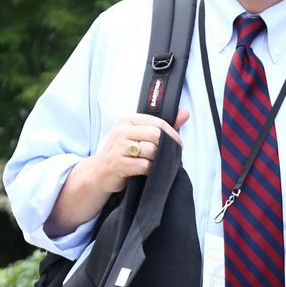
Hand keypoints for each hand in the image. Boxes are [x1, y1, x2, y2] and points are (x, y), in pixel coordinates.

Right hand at [44, 109, 188, 236]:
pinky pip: (145, 165)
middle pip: (156, 136)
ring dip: (155, 160)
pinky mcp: (118, 163)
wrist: (100, 173)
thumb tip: (185, 113)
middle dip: (163, 149)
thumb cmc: (124, 153)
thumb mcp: (140, 135)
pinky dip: (148, 171)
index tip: (178, 145)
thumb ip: (163, 126)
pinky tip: (143, 171)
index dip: (172, 135)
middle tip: (162, 157)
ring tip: (148, 163)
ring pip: (151, 150)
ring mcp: (118, 147)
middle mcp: (122, 130)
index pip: (158, 123)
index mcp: (128, 120)